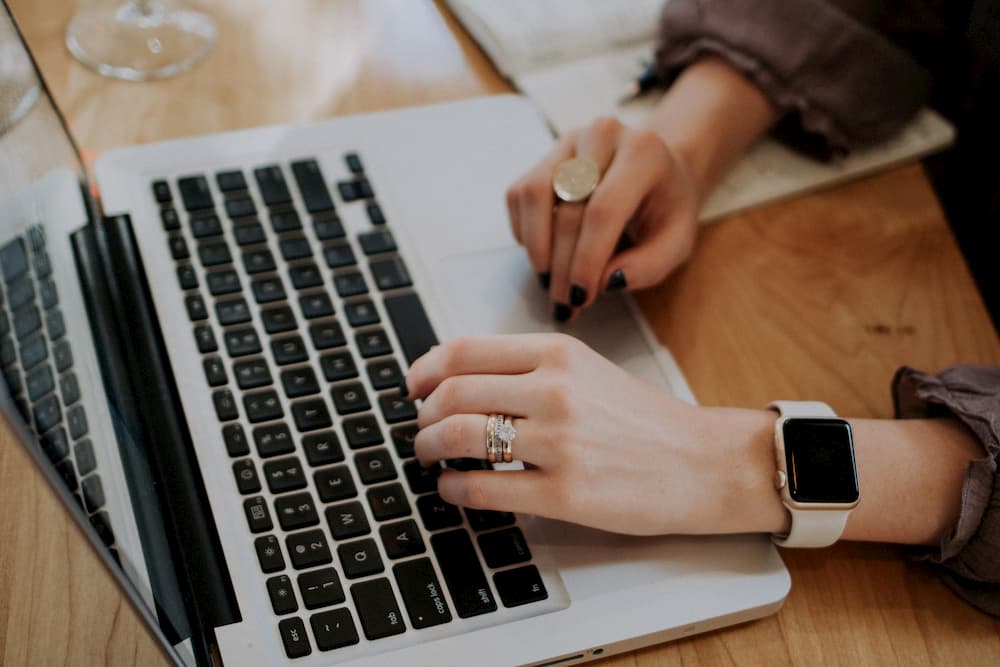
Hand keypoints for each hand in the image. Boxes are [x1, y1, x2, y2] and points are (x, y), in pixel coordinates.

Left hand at [405, 333, 784, 535]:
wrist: (704, 463)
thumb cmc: (645, 421)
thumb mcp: (589, 371)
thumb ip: (530, 369)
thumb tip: (461, 380)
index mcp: (558, 354)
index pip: (464, 350)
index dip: (424, 369)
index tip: (413, 386)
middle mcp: (555, 391)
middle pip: (452, 393)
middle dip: (422, 415)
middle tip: (420, 429)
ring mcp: (560, 443)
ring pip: (459, 437)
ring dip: (429, 449)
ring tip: (430, 458)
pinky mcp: (565, 494)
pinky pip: (483, 489)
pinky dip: (452, 490)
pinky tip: (453, 490)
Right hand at [505, 117, 699, 320]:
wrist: (657, 170)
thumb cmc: (666, 207)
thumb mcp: (677, 242)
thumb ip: (649, 266)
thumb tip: (605, 282)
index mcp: (643, 153)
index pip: (603, 210)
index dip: (586, 259)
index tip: (580, 297)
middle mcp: (602, 136)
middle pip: (568, 209)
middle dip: (562, 266)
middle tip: (564, 302)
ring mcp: (568, 141)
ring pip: (534, 195)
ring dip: (537, 247)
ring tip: (549, 280)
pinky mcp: (545, 154)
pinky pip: (519, 195)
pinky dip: (525, 231)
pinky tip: (545, 252)